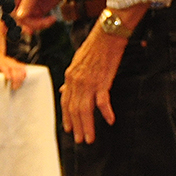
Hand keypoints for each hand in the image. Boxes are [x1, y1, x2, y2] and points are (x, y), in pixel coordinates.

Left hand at [0, 49, 27, 89]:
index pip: (5, 67)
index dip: (7, 73)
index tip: (8, 79)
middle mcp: (8, 63)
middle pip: (16, 69)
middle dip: (16, 79)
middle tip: (13, 88)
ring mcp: (13, 64)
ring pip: (22, 70)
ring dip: (21, 79)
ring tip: (16, 87)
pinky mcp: (17, 66)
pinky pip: (24, 71)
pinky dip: (23, 77)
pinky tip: (19, 84)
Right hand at [7, 0, 61, 34]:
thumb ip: (27, 3)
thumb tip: (19, 17)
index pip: (7, 8)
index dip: (10, 17)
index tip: (17, 25)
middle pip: (15, 18)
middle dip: (25, 24)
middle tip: (31, 30)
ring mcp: (26, 7)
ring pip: (25, 23)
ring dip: (36, 25)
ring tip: (49, 21)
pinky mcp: (35, 12)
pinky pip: (34, 23)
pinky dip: (42, 24)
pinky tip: (51, 19)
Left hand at [59, 29, 125, 143]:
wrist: (106, 35)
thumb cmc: (94, 46)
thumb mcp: (77, 62)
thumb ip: (71, 78)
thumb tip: (64, 90)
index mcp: (70, 77)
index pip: (66, 102)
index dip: (67, 117)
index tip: (69, 129)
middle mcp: (76, 82)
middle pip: (74, 109)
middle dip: (77, 127)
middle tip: (80, 140)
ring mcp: (88, 82)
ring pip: (85, 109)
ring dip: (88, 126)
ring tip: (90, 138)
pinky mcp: (102, 80)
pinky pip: (102, 101)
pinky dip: (106, 112)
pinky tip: (110, 121)